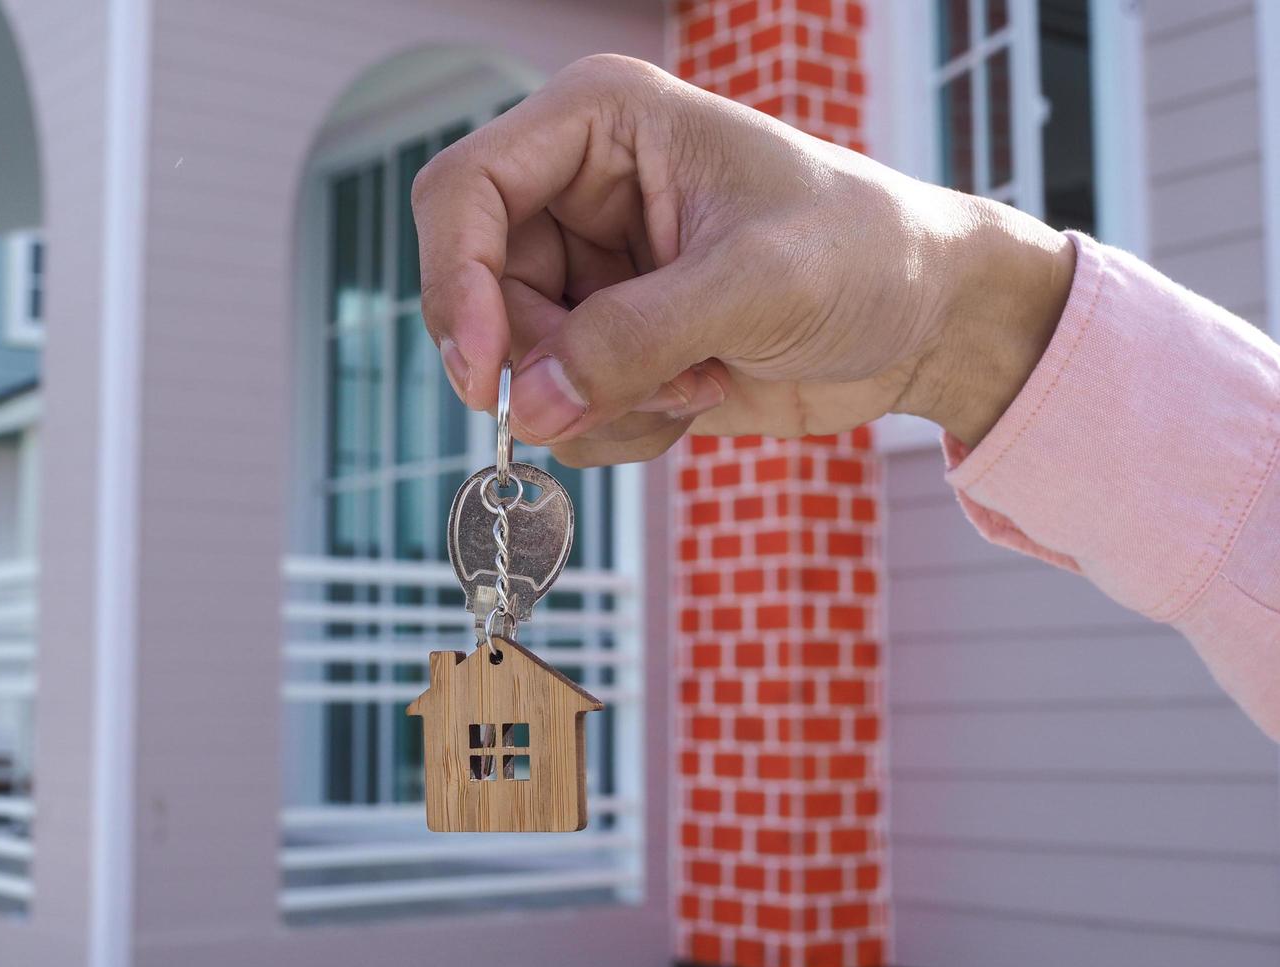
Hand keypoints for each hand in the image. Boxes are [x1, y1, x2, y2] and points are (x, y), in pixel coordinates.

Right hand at [412, 54, 1075, 464]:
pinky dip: (621, 425)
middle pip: (482, 295)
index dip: (457, 285)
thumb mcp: (756, 282)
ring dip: (601, 400)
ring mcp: (592, 273)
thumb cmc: (867, 252)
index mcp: (600, 124)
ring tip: (699, 378)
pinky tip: (699, 394)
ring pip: (520, 366)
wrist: (927, 319)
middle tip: (656, 382)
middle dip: (558, 362)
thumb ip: (634, 338)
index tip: (489, 377)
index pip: (463, 193)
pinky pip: (562, 409)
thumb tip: (529, 407)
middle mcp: (579, 192)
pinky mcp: (612, 342)